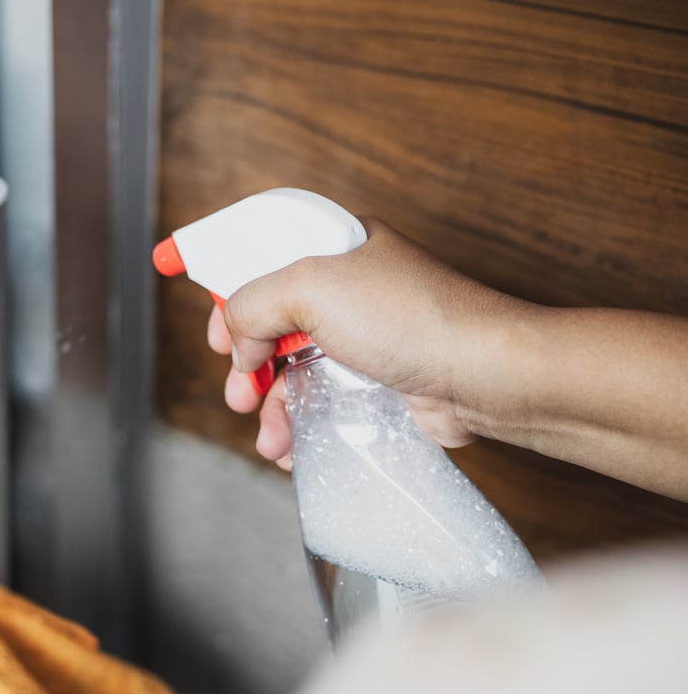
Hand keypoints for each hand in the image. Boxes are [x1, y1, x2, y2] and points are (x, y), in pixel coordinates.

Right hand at [208, 218, 523, 463]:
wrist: (482, 375)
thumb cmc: (410, 319)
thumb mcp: (310, 288)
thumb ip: (252, 303)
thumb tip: (237, 341)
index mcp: (336, 248)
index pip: (264, 256)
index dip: (229, 288)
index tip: (210, 326)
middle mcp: (350, 289)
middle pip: (273, 321)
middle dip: (247, 361)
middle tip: (238, 389)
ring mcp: (365, 337)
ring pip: (296, 368)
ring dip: (273, 404)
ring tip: (270, 434)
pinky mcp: (379, 381)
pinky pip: (325, 400)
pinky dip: (303, 424)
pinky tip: (293, 446)